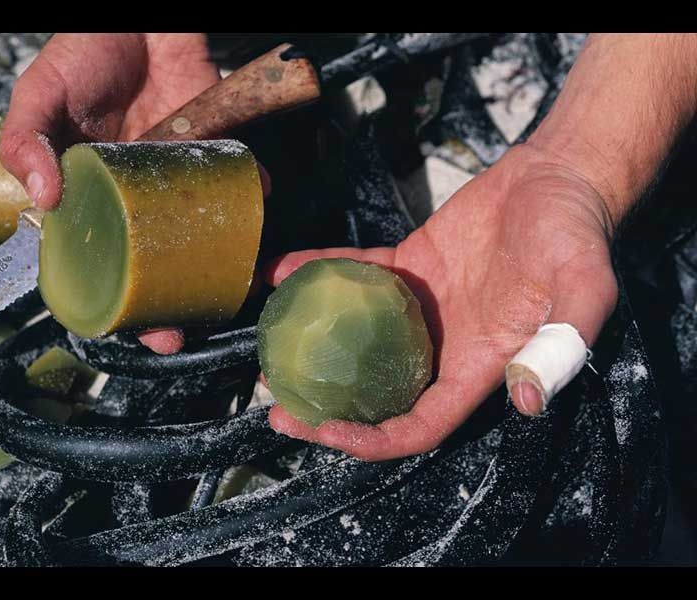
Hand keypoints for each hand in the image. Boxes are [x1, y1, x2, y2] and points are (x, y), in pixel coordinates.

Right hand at [0, 33, 269, 354]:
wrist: (139, 18)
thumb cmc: (84, 52)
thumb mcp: (40, 95)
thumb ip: (26, 141)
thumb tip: (41, 199)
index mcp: (95, 194)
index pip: (104, 259)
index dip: (118, 299)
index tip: (135, 329)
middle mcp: (139, 195)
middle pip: (157, 260)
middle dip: (171, 300)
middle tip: (183, 327)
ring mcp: (177, 176)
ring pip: (200, 232)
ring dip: (219, 260)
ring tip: (231, 287)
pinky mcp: (212, 146)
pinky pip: (237, 177)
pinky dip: (252, 191)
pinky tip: (258, 204)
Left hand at [265, 143, 617, 460]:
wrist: (557, 180)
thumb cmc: (575, 234)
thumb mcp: (583, 288)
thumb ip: (561, 344)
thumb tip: (527, 401)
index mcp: (479, 365)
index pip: (421, 423)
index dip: (375, 438)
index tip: (326, 432)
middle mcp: (443, 346)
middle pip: (378, 394)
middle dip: (327, 410)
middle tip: (274, 405)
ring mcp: (421, 308)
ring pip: (358, 340)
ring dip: (313, 347)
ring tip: (267, 346)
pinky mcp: (408, 267)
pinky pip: (356, 276)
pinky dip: (319, 273)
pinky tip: (282, 270)